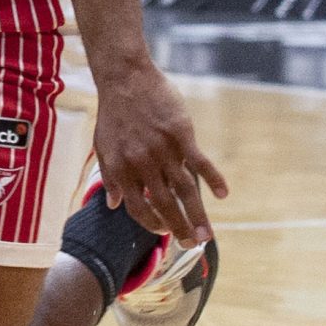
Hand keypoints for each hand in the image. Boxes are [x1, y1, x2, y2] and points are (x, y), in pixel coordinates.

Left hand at [92, 60, 228, 248]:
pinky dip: (213, 179)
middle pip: (163, 205)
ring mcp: (163, 150)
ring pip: (184, 190)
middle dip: (178, 228)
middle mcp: (142, 164)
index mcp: (121, 169)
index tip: (163, 233)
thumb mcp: (103, 147)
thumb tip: (114, 204)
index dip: (150, 224)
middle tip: (193, 246)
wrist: (125, 80)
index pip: (137, 207)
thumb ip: (109, 177)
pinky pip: (200, 163)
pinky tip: (222, 195)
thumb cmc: (114, 114)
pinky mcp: (181, 136)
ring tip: (207, 235)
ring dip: (197, 214)